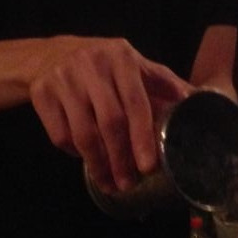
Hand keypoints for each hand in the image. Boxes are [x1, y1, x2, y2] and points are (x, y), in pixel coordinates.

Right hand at [29, 36, 192, 193]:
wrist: (51, 54)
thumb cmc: (103, 64)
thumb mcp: (134, 64)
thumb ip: (162, 81)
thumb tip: (196, 99)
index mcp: (122, 57)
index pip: (135, 102)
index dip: (143, 136)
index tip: (148, 166)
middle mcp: (92, 65)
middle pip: (110, 122)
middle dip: (121, 158)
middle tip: (129, 183)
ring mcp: (63, 79)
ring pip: (83, 133)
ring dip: (98, 164)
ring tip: (109, 182)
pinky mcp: (41, 93)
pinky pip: (59, 135)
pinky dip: (73, 153)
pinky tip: (84, 159)